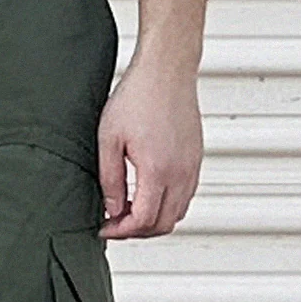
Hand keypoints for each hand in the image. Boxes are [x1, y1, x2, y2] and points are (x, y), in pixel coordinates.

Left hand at [97, 57, 203, 238]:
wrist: (167, 69)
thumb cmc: (137, 97)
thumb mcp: (109, 139)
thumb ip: (110, 180)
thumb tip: (112, 210)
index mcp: (157, 170)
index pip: (143, 221)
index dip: (120, 231)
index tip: (104, 228)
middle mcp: (181, 173)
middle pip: (163, 225)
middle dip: (136, 232)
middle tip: (114, 224)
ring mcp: (192, 167)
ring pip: (177, 214)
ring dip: (153, 221)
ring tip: (127, 212)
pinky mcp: (196, 159)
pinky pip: (185, 197)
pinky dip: (166, 207)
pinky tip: (145, 196)